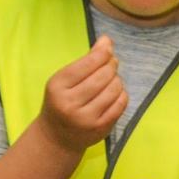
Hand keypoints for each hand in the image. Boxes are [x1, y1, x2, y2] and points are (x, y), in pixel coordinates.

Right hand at [41, 38, 127, 152]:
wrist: (56, 137)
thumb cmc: (61, 101)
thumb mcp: (64, 80)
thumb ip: (85, 61)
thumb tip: (106, 40)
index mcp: (58, 87)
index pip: (87, 63)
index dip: (102, 52)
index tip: (108, 47)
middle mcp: (70, 103)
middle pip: (103, 75)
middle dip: (111, 65)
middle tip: (110, 64)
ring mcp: (86, 118)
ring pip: (114, 88)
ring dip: (117, 79)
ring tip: (111, 80)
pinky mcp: (100, 128)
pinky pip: (120, 103)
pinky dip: (121, 94)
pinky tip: (115, 93)